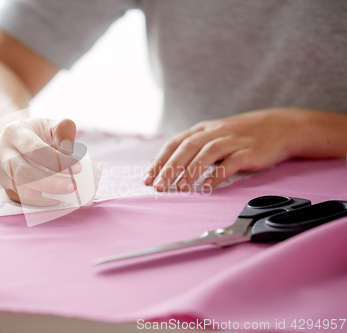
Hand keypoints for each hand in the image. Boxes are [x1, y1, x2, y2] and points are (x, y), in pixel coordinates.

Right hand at [0, 118, 81, 205]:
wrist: (15, 138)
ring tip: (66, 191)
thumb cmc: (38, 132)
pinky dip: (41, 199)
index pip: (35, 149)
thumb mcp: (51, 124)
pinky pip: (21, 196)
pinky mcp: (2, 183)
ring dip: (46, 194)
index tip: (77, 168)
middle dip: (51, 183)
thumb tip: (68, 152)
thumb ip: (63, 130)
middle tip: (73, 186)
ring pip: (20, 189)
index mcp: (14, 131)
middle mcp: (0, 150)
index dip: (57, 161)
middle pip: (23, 172)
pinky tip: (56, 196)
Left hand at [143, 108, 307, 190]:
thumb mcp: (212, 135)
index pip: (176, 143)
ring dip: (191, 171)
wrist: (279, 127)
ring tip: (180, 188)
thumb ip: (189, 148)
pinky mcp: (249, 151)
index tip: (148, 177)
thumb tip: (162, 163)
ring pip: (207, 154)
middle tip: (159, 186)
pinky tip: (207, 187)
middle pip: (187, 148)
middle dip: (171, 168)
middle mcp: (215, 132)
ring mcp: (233, 141)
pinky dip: (217, 175)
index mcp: (203, 129)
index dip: (160, 160)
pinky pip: (231, 163)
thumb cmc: (241, 135)